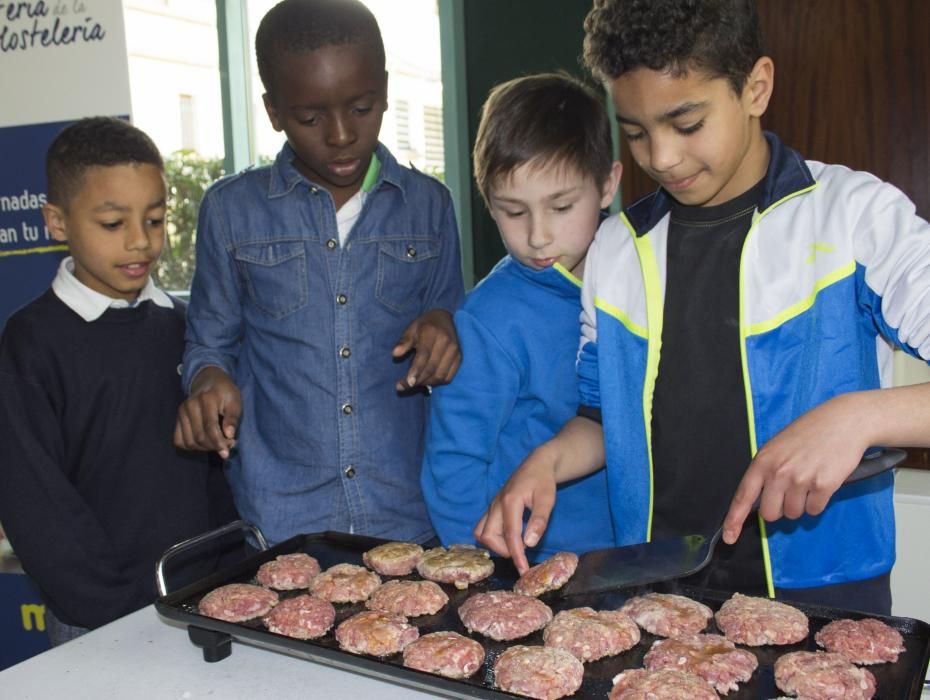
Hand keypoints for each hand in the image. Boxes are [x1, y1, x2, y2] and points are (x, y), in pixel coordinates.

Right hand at [174, 366, 241, 458]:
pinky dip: (192, 447)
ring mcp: (181, 413)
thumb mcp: (235, 401)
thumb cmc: (225, 393)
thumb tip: (229, 435)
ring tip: (218, 443)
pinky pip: (179, 441)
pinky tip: (204, 442)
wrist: (208, 382)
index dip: (218, 443)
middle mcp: (189, 406)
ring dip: (204, 448)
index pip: (210, 427)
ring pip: (189, 442)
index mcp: (206, 399)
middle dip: (214, 446)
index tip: (227, 453)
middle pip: (199, 437)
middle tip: (228, 445)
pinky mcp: (176, 419)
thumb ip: (233, 418)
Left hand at [392, 309, 460, 390]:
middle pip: (431, 368)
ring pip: (440, 375)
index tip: (407, 382)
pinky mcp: (459, 358)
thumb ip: (404, 342)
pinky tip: (427, 380)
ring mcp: (455, 351)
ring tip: (414, 383)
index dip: (415, 371)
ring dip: (426, 383)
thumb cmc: (425, 325)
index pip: (424, 355)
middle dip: (417, 381)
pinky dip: (436, 382)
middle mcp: (447, 342)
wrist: (445, 318)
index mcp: (432, 332)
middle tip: (403, 386)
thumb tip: (395, 354)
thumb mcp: (411, 329)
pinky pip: (448, 377)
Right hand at [473, 447, 557, 573]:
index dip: (516, 555)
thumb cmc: (543, 481)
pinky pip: (483, 527)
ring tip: (514, 545)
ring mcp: (491, 506)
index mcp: (509, 502)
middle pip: (488, 536)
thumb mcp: (547, 499)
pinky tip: (507, 538)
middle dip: (503, 550)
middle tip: (522, 554)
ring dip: (495, 544)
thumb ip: (539, 520)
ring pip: (481, 532)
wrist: (536, 464)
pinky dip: (492, 537)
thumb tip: (530, 544)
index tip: (523, 570)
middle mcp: (496, 504)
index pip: (510, 535)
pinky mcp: (491, 508)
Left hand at [722, 393, 869, 543]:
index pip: (743, 496)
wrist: (843, 421)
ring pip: (793, 514)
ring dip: (801, 504)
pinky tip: (821, 483)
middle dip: (779, 509)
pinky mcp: (824, 485)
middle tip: (790, 492)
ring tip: (808, 481)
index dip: (734, 519)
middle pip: (770, 514)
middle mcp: (779, 472)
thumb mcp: (777, 446)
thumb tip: (758, 500)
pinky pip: (814, 510)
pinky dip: (818, 502)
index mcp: (763, 461)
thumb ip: (766, 471)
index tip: (730, 537)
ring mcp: (801, 479)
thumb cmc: (809, 433)